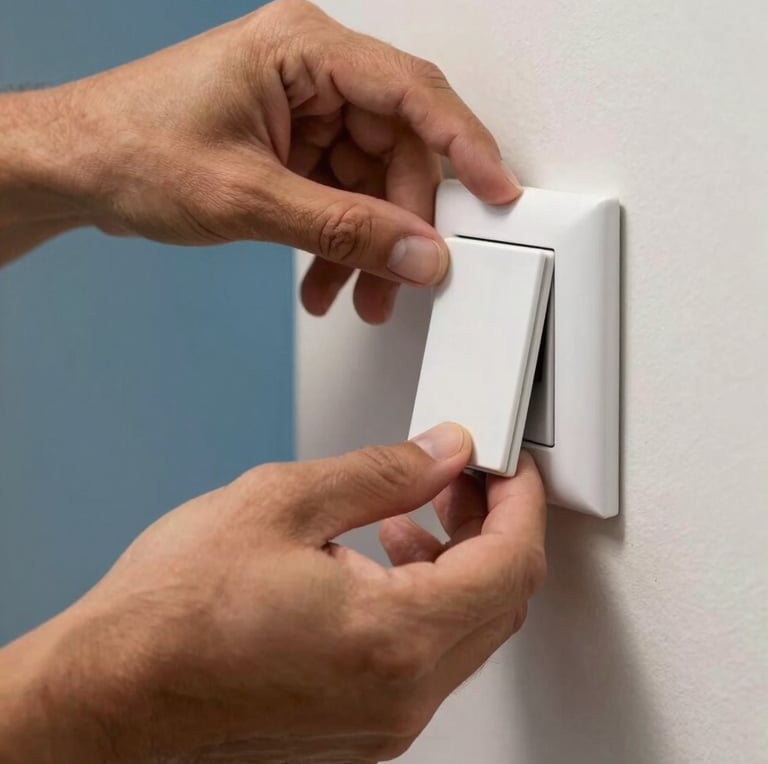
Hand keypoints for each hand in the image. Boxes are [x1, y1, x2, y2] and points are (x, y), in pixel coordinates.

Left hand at [0, 0, 519, 320]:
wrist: (72, 167)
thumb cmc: (130, 147)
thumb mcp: (249, 198)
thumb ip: (344, 230)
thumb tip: (420, 253)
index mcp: (303, 49)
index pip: (411, 92)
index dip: (464, 144)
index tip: (499, 191)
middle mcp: (309, 71)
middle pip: (395, 148)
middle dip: (399, 222)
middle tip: (403, 277)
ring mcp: (300, 108)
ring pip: (369, 181)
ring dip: (366, 243)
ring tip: (355, 294)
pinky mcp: (290, 142)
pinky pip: (339, 193)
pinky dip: (337, 240)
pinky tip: (323, 280)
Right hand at [0, 425, 545, 762]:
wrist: (107, 693)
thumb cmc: (171, 612)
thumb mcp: (283, 502)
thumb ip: (383, 472)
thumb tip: (443, 453)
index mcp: (393, 638)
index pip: (510, 564)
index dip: (519, 502)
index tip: (507, 466)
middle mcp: (400, 696)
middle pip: (500, 602)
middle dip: (494, 530)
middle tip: (463, 480)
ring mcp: (381, 723)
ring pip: (467, 634)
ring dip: (460, 566)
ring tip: (414, 517)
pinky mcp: (356, 731)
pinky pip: (425, 663)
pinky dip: (427, 605)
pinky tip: (383, 565)